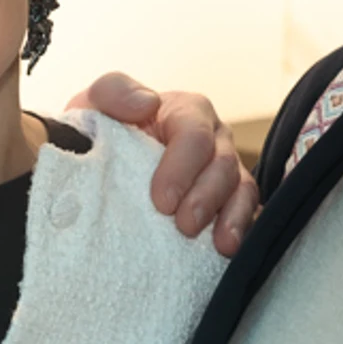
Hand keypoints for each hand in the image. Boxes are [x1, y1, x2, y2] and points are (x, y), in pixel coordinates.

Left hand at [69, 72, 259, 255]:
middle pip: (223, 165)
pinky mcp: (228, 203)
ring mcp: (224, 173)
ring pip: (242, 190)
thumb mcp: (95, 104)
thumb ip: (114, 92)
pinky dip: (242, 231)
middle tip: (185, 227)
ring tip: (221, 245)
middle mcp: (213, 140)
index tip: (161, 201)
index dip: (182, 167)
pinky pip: (246, 215)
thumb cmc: (103, 132)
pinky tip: (232, 251)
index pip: (194, 134)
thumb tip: (148, 103)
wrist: (101, 166)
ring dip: (232, 218)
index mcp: (186, 112)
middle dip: (206, 197)